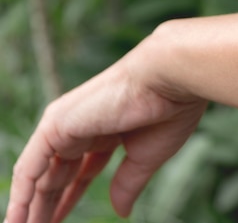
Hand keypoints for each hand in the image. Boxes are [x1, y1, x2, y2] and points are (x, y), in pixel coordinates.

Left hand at [4, 40, 207, 222]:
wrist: (168, 80)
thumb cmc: (168, 112)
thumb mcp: (146, 158)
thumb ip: (128, 184)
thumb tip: (121, 212)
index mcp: (107, 131)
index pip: (82, 170)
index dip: (71, 197)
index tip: (60, 221)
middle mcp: (82, 126)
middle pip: (59, 175)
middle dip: (48, 206)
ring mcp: (67, 124)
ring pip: (40, 174)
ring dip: (30, 207)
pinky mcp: (56, 125)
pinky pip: (30, 168)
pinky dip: (22, 195)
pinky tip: (18, 219)